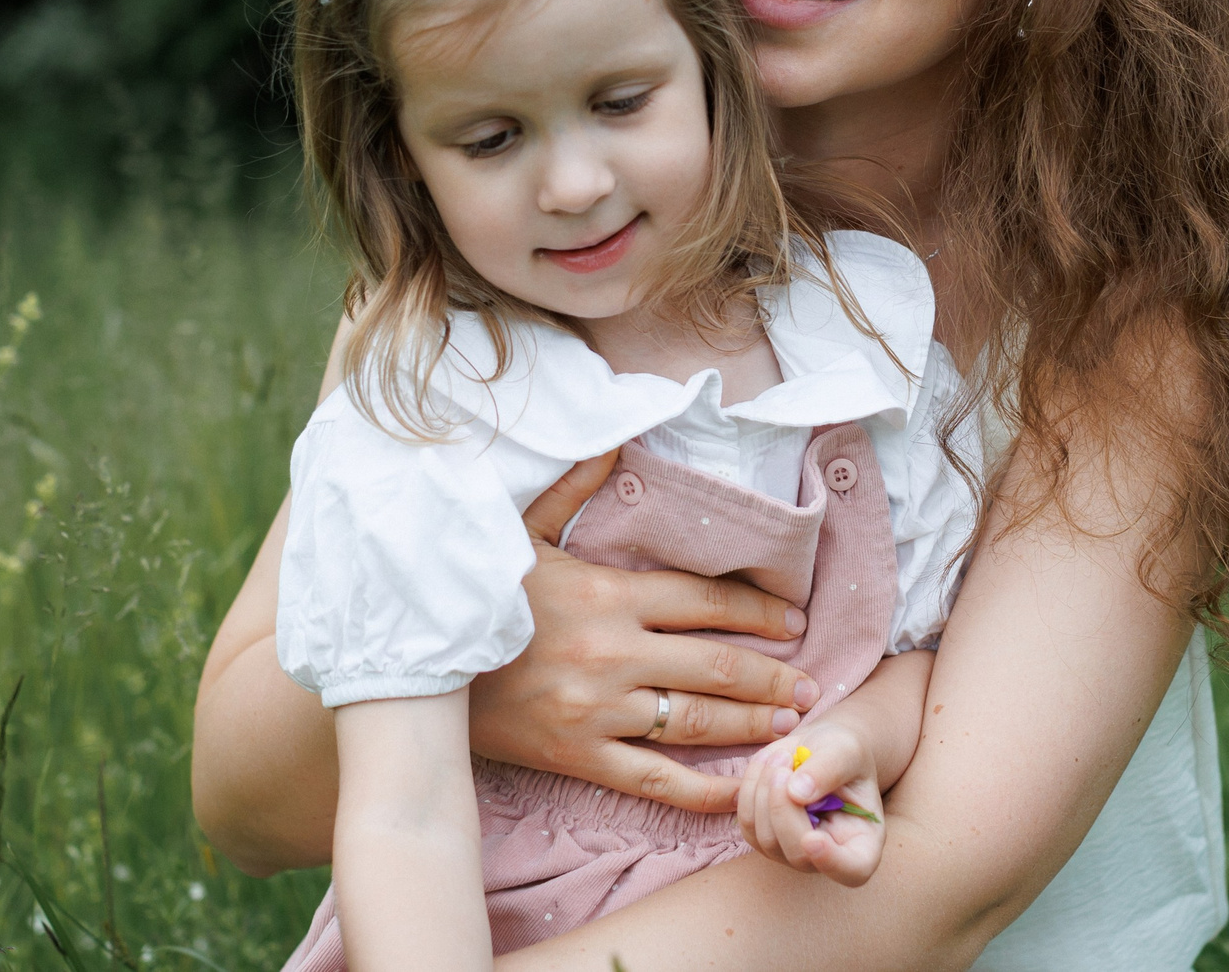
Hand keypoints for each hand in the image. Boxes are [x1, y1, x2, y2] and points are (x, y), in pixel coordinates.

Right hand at [467, 450, 820, 815]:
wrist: (418, 670)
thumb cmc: (473, 596)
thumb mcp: (517, 532)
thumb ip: (572, 485)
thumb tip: (614, 435)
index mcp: (606, 594)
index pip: (705, 601)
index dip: (758, 611)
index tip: (794, 622)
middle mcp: (612, 654)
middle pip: (716, 666)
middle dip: (772, 676)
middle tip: (811, 683)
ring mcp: (598, 711)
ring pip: (696, 723)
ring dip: (752, 725)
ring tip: (790, 725)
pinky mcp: (578, 756)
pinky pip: (654, 782)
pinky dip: (702, 793)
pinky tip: (738, 792)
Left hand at [734, 720, 887, 886]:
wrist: (819, 747)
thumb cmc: (842, 750)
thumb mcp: (846, 749)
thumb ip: (829, 769)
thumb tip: (798, 794)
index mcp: (863, 841)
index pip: (853, 870)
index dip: (832, 862)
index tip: (812, 838)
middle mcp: (828, 857)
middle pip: (799, 856)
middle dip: (784, 809)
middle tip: (784, 762)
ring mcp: (793, 852)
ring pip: (766, 840)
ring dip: (764, 792)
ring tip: (781, 756)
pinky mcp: (765, 839)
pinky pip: (747, 824)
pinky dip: (750, 790)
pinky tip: (767, 765)